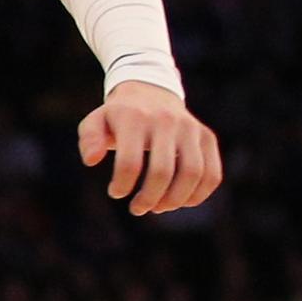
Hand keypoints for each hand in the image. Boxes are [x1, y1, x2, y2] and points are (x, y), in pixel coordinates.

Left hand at [76, 82, 220, 215]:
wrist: (151, 91)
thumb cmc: (119, 116)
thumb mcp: (95, 121)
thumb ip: (89, 139)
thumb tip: (91, 161)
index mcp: (135, 119)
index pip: (130, 162)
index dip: (122, 185)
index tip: (116, 193)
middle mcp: (166, 121)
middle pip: (162, 171)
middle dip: (148, 198)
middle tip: (137, 209)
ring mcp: (190, 129)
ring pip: (192, 174)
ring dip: (175, 200)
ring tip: (158, 207)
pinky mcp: (207, 137)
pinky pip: (212, 173)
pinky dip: (199, 194)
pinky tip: (181, 202)